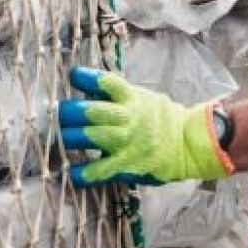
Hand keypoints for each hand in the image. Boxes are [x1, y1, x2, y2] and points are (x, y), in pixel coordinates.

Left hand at [58, 66, 233, 186]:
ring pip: (93, 137)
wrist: (189, 143)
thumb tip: (88, 86)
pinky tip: (73, 173)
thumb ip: (118, 95)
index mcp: (131, 97)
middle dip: (71, 111)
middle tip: (58, 113)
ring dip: (72, 137)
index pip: (108, 82)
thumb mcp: (142, 98)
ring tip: (59, 138)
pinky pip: (102, 168)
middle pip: (94, 111)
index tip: (72, 75)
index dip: (88, 78)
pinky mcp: (128, 163)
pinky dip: (86, 172)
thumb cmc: (162, 119)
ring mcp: (127, 141)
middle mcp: (128, 117)